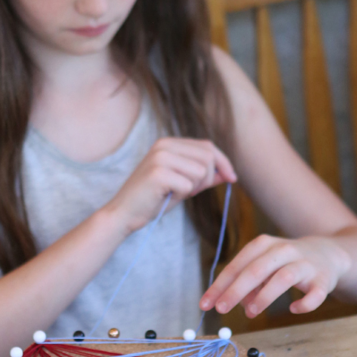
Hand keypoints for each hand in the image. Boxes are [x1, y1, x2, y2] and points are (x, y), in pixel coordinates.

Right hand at [104, 138, 236, 233]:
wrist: (124, 213)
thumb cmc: (152, 200)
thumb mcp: (182, 185)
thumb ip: (203, 176)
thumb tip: (228, 173)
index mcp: (169, 143)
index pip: (207, 146)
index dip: (223, 163)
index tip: (232, 178)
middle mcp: (164, 145)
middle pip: (208, 157)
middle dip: (207, 179)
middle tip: (189, 192)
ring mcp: (160, 157)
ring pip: (201, 171)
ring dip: (194, 188)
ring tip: (174, 193)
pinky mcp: (158, 173)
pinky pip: (189, 185)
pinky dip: (182, 196)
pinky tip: (165, 197)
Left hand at [199, 234, 351, 316]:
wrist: (328, 253)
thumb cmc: (285, 262)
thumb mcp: (263, 266)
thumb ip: (247, 283)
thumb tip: (236, 303)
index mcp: (263, 245)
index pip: (236, 266)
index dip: (219, 285)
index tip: (205, 304)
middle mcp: (283, 250)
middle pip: (255, 270)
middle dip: (235, 291)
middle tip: (221, 309)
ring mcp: (305, 264)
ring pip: (283, 278)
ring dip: (264, 296)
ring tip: (250, 313)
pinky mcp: (323, 279)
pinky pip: (315, 293)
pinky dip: (305, 303)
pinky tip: (294, 309)